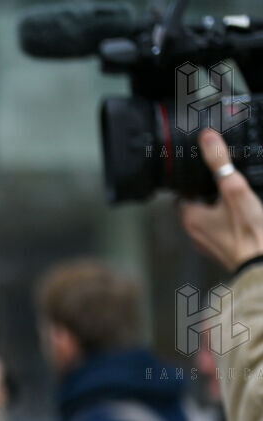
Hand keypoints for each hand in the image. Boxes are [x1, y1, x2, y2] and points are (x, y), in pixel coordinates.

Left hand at [180, 128, 262, 269]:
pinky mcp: (222, 250)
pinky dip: (229, 220)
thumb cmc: (248, 232)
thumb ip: (220, 163)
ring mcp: (207, 243)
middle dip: (209, 191)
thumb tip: (207, 138)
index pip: (183, 192)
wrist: (262, 266)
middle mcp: (193, 232)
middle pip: (196, 203)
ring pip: (209, 217)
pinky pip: (221, 229)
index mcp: (189, 217)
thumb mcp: (234, 190)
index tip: (206, 170)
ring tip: (235, 195)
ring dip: (220, 206)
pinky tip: (244, 214)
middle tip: (225, 180)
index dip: (194, 180)